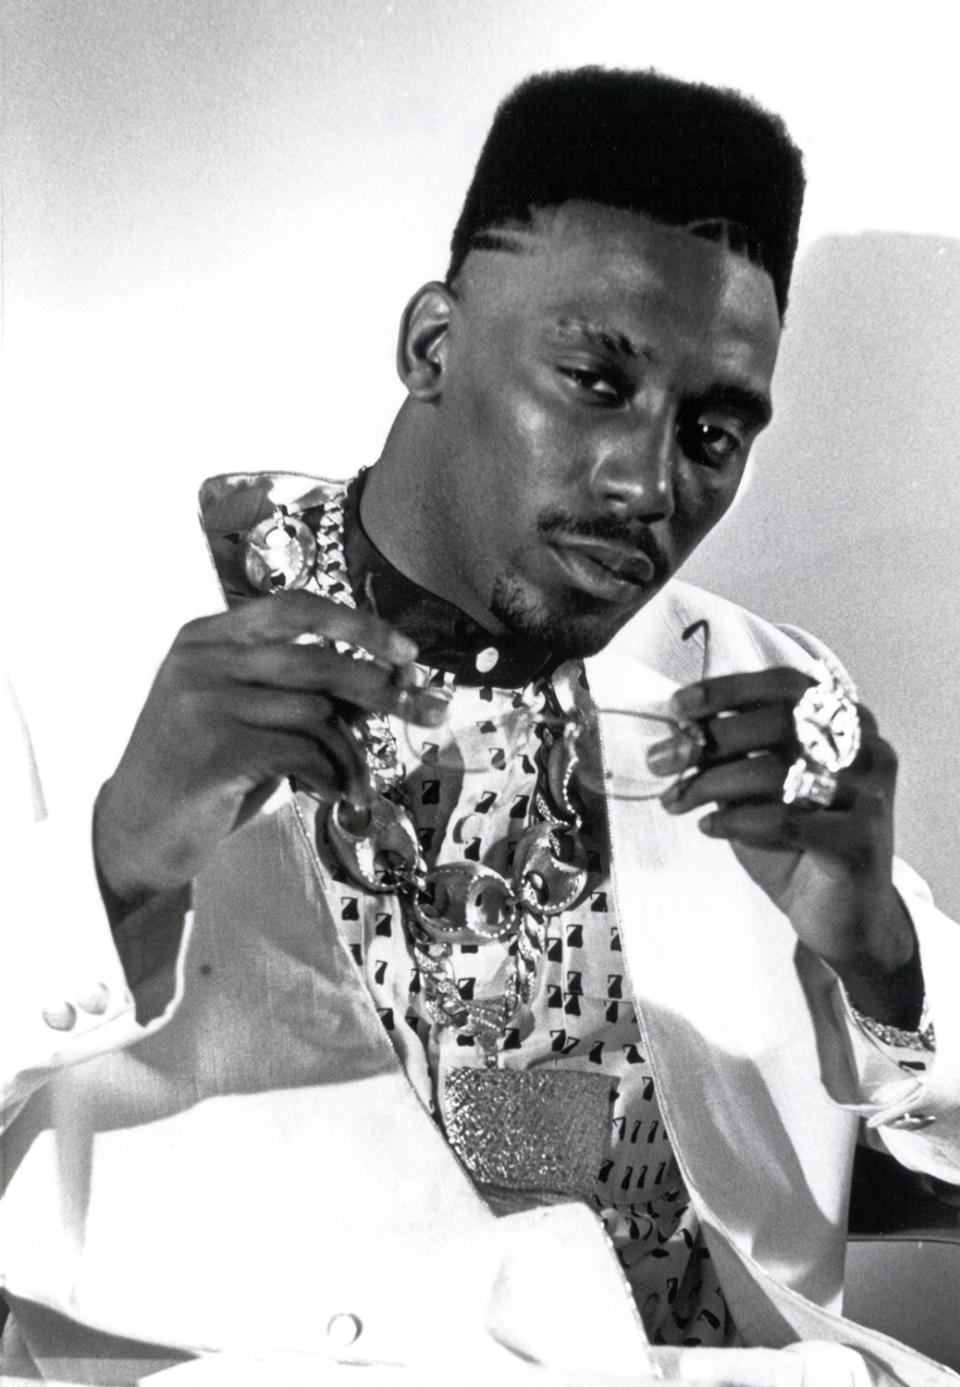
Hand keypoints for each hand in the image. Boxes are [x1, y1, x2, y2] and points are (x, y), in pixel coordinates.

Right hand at [95, 591, 444, 912]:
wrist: (133, 834)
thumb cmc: (203, 772)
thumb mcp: (245, 713)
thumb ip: (300, 688)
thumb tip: (392, 679)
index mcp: (207, 635)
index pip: (296, 607)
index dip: (358, 624)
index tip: (406, 652)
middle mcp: (201, 659)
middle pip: (318, 660)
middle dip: (383, 690)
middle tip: (429, 713)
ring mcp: (202, 702)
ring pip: (317, 713)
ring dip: (352, 754)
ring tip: (357, 783)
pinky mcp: (213, 750)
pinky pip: (303, 753)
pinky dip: (330, 777)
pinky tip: (331, 796)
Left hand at [646, 668, 920, 1025]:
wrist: (844, 917)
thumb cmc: (797, 842)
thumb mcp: (759, 789)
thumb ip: (734, 756)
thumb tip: (678, 733)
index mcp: (846, 723)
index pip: (785, 686)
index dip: (728, 690)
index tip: (677, 706)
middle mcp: (867, 750)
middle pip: (778, 723)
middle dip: (708, 740)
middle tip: (660, 760)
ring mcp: (870, 794)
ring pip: (776, 772)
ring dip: (711, 784)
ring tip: (676, 801)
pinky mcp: (861, 840)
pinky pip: (785, 820)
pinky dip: (737, 822)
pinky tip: (710, 829)